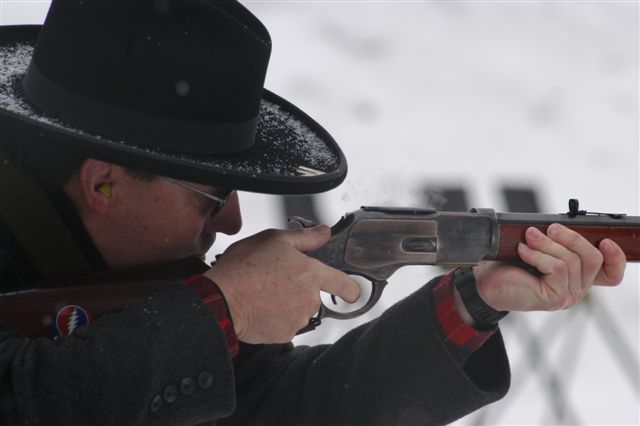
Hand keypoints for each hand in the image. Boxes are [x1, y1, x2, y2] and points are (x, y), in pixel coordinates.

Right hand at [203, 225, 359, 343]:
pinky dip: (275, 318)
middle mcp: (309, 298)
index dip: (350, 287)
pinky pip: (285, 324)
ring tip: (264, 293)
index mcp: (310, 273)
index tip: (352, 291)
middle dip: (299, 289)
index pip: (343, 283)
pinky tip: (260, 307)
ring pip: (299, 310)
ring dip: (287, 304)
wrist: (221, 300)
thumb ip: (304, 238)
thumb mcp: (273, 239)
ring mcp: (298, 318)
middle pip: (313, 295)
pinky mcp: (285, 334)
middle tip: (275, 280)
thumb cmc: (243, 268)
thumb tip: (324, 232)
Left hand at [472, 224, 625, 311]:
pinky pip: (556, 269)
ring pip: (571, 261)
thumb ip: (555, 241)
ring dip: (548, 244)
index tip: (605, 241)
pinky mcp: (554, 298)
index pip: (611, 272)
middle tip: (550, 228)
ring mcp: (567, 295)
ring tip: (528, 237)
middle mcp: (577, 288)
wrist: (484, 283)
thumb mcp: (537, 248)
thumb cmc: (509, 264)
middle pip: (593, 258)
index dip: (615, 258)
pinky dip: (538, 255)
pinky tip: (523, 251)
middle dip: (571, 237)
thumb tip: (560, 224)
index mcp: (578, 276)